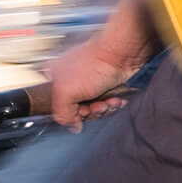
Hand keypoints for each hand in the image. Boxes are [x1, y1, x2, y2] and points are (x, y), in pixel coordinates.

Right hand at [48, 0, 158, 129]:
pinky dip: (115, 104)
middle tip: (96, 105)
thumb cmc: (94, 64)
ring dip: (104, 109)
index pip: (60, 106)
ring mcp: (92, 85)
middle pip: (80, 110)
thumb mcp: (64, 92)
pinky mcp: (110, 88)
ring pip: (97, 110)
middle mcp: (74, 82)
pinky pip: (111, 105)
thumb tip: (73, 126)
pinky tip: (116, 98)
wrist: (123, 56)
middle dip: (91, 112)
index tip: (79, 111)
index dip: (71, 113)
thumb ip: (62, 114)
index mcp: (58, 78)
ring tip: (108, 100)